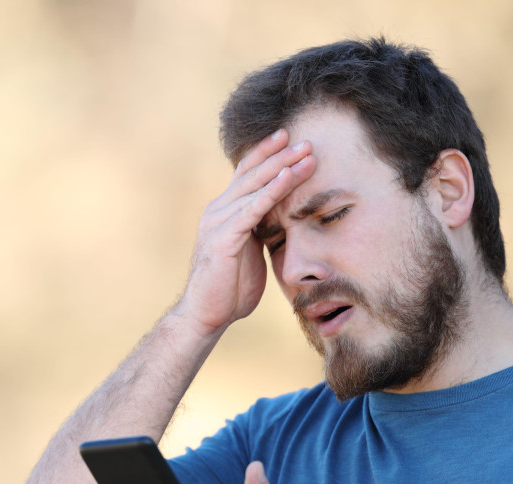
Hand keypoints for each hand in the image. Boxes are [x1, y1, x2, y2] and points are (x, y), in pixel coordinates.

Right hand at [174, 130, 314, 336]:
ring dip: (282, 168)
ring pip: (253, 187)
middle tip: (305, 139)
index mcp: (222, 212)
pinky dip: (271, 192)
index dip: (267, 155)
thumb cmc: (230, 288)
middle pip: (251, 174)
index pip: (246, 175)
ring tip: (306, 154)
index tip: (290, 139)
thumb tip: (277, 218)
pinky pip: (252, 209)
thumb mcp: (248, 251)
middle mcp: (217, 211)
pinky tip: (287, 177)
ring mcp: (217, 223)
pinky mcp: (223, 238)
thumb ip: (257, 230)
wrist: (206, 315)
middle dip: (279, 155)